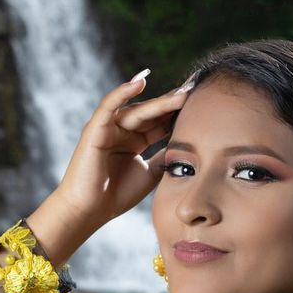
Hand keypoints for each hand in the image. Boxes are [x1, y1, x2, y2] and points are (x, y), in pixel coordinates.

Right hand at [54, 71, 193, 225]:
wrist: (90, 211)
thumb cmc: (116, 196)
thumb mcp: (150, 174)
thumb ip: (164, 156)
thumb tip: (187, 145)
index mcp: (136, 141)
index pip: (160, 122)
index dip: (179, 114)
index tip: (203, 105)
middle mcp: (123, 130)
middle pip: (152, 113)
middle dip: (174, 103)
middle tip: (197, 91)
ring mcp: (109, 127)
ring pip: (137, 109)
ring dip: (159, 101)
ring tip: (182, 93)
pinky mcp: (95, 128)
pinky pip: (110, 105)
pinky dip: (123, 92)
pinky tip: (140, 82)